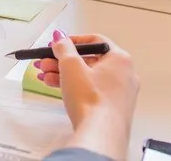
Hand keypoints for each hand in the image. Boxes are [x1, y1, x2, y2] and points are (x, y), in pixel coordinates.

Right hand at [34, 30, 137, 159]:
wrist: (100, 134)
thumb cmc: (90, 98)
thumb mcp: (71, 66)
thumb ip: (63, 47)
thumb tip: (60, 37)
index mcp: (120, 59)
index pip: (95, 41)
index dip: (73, 41)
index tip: (57, 45)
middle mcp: (125, 74)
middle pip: (89, 60)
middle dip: (63, 61)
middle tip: (46, 62)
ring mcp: (121, 93)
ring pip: (89, 77)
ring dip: (65, 75)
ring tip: (45, 77)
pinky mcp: (114, 108)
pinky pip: (92, 91)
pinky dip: (75, 88)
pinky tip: (57, 89)